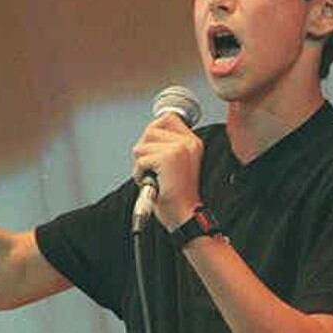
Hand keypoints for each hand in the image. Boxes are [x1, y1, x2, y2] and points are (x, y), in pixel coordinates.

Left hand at [131, 113, 203, 229]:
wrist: (185, 215)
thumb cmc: (178, 195)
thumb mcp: (178, 163)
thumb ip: (168, 145)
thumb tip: (149, 133)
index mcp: (193, 142)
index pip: (168, 118)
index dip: (154, 131)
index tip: (154, 150)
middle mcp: (188, 142)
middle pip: (151, 129)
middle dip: (145, 149)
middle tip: (153, 168)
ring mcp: (178, 149)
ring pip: (142, 145)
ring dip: (141, 163)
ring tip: (153, 176)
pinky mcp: (167, 158)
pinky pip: (140, 160)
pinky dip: (139, 174)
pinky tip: (152, 182)